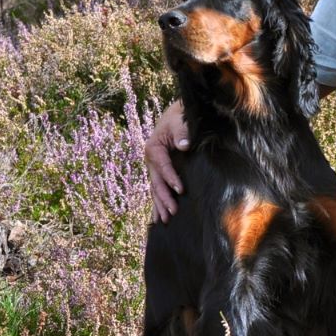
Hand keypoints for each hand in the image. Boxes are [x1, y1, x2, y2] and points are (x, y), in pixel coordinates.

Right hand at [146, 100, 188, 222]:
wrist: (176, 115)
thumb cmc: (179, 118)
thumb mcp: (180, 121)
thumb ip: (182, 132)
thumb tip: (184, 145)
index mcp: (153, 148)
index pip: (162, 166)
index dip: (171, 178)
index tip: (180, 190)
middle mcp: (150, 160)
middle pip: (156, 182)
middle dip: (163, 198)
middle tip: (172, 212)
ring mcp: (154, 167)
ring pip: (155, 189)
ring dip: (159, 205)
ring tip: (164, 220)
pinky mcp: (159, 171)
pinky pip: (157, 189)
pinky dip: (157, 202)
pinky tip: (157, 217)